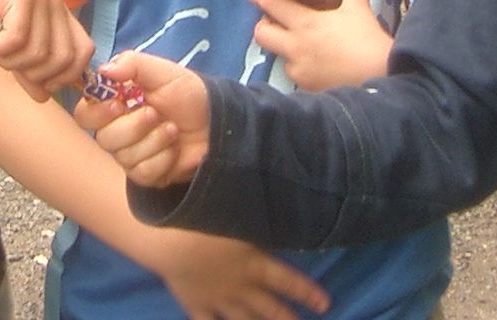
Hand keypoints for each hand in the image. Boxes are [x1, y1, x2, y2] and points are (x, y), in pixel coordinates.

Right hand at [0, 0, 91, 100]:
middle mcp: (55, 2)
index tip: (36, 81)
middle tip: (6, 62)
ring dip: (9, 60)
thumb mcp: (6, 49)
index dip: (63, 77)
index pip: (83, 53)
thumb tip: (43, 96)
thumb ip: (27, 70)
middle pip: (63, 59)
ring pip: (38, 52)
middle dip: (32, 73)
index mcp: (58, 14)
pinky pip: (17, 39)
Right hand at [74, 52, 210, 187]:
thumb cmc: (188, 93)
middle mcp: (117, 130)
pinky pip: (142, 173)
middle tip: (155, 113)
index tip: (119, 104)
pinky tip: (174, 148)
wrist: (216, 122)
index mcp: (115, 104)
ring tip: (173, 128)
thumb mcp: (163, 72)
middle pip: (104, 138)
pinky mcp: (146, 174)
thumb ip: (132, 64)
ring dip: (153, 141)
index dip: (98, 113)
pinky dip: (162, 159)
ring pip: (124, 157)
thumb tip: (103, 70)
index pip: (86, 114)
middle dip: (133, 127)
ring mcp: (131, 154)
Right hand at [137, 226, 329, 319]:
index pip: (289, 282)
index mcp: (254, 264)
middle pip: (271, 309)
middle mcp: (241, 287)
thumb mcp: (235, 209)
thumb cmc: (203, 217)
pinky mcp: (195, 304)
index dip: (308, 294)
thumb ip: (255, 209)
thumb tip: (275, 188)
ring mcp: (219, 299)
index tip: (325, 304)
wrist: (170, 241)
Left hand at [248, 0, 391, 91]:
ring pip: (280, 59)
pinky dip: (303, 72)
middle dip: (262, 27)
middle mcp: (295, 46)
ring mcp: (299, 70)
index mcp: (305, 22)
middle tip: (272, 23)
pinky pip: (297, 78)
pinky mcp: (308, 89)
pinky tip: (317, 69)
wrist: (381, 80)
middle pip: (262, 35)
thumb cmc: (367, 41)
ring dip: (286, 52)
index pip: (272, 4)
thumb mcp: (360, 9)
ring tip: (301, 50)